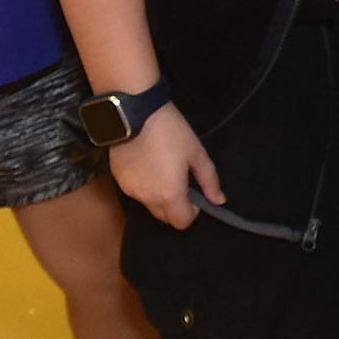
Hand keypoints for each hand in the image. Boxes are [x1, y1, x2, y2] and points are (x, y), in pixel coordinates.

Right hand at [109, 104, 220, 230]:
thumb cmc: (171, 132)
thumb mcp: (197, 152)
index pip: (182, 223)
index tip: (195, 196)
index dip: (192, 213)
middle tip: (180, 183)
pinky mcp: (118, 181)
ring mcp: (130, 191)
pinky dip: (144, 187)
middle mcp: (148, 199)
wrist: (135, 115)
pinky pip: (135, 192)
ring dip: (159, 197)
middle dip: (175, 207)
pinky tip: (148, 166)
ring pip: (148, 205)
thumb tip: (219, 200)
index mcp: (170, 194)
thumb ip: (209, 180)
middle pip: (164, 218)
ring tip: (163, 170)